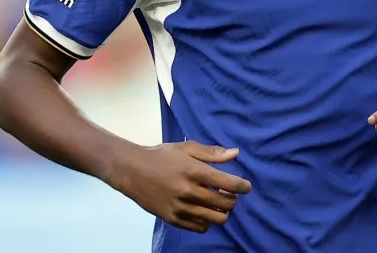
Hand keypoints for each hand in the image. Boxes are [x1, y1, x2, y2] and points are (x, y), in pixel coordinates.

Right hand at [107, 140, 251, 232]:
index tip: (245, 186)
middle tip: (228, 194)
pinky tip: (203, 211)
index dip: (243, 186)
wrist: (132, 170)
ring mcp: (181, 207)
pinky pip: (201, 227)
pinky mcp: (173, 219)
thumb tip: (236, 154)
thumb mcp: (186, 149)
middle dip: (233, 199)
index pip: (230, 184)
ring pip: (216, 219)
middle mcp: (189, 191)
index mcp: (195, 171)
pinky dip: (207, 221)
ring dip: (222, 212)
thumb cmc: (161, 156)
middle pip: (226, 204)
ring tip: (217, 204)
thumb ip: (212, 153)